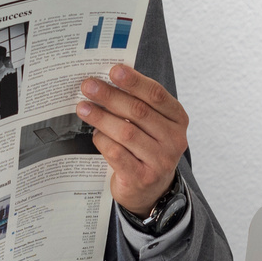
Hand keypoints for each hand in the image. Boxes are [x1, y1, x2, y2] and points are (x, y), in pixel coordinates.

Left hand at [76, 63, 189, 216]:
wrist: (150, 190)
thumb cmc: (147, 148)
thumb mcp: (152, 125)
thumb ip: (139, 104)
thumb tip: (108, 80)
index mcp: (178, 119)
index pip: (156, 95)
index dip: (134, 81)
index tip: (113, 70)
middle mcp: (174, 140)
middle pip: (139, 112)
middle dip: (110, 96)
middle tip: (88, 86)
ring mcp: (160, 160)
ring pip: (126, 132)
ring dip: (101, 117)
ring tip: (83, 107)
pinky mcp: (142, 177)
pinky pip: (116, 153)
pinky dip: (102, 140)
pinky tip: (95, 133)